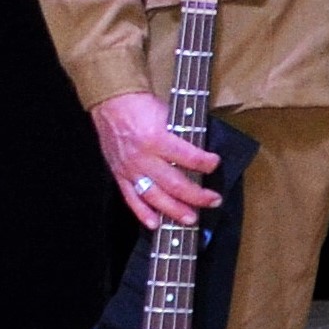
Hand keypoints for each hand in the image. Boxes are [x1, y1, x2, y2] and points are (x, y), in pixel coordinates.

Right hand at [91, 92, 222, 226]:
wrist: (112, 103)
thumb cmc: (143, 107)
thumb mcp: (169, 115)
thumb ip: (183, 137)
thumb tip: (203, 155)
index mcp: (157, 139)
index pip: (188, 157)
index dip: (206, 163)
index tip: (215, 164)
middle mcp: (143, 157)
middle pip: (174, 183)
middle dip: (196, 195)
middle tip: (213, 201)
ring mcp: (130, 169)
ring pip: (154, 196)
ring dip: (174, 210)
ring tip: (191, 219)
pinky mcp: (119, 175)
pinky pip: (131, 198)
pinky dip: (142, 213)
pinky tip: (155, 224)